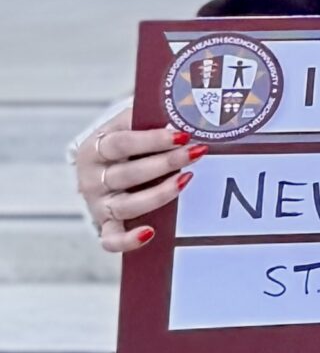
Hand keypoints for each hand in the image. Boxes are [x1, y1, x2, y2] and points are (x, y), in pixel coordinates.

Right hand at [72, 101, 195, 251]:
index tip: (182, 135)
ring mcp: (97, 204)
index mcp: (94, 148)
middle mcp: (91, 178)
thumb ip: (147, 118)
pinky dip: (128, 240)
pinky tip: (150, 232)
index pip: (121, 143)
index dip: (152, 139)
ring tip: (186, 180)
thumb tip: (183, 112)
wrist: (101, 168)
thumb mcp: (128, 125)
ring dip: (159, 194)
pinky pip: (112, 240)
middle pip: (128, 174)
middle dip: (165, 163)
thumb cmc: (124, 144)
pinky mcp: (105, 225)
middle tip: (196, 153)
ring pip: (127, 205)